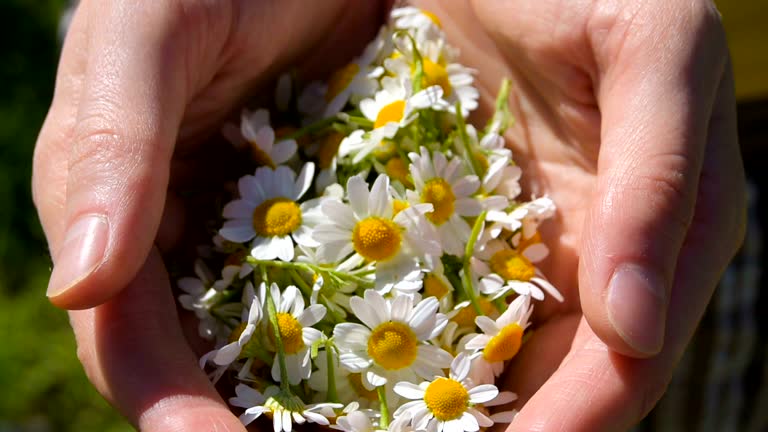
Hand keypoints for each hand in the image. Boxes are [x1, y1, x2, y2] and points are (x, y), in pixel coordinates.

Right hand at [33, 0, 388, 428]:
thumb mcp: (144, 38)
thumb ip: (108, 148)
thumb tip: (76, 285)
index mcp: (121, 218)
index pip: (132, 339)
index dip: (169, 407)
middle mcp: (191, 244)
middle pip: (211, 361)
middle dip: (253, 425)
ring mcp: (266, 239)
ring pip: (285, 344)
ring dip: (326, 404)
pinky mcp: (334, 221)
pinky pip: (353, 293)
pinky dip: (377, 335)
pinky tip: (422, 366)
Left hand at [414, 0, 745, 429]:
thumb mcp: (654, 58)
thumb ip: (658, 187)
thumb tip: (636, 328)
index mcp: (664, 236)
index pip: (626, 365)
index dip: (571, 425)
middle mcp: (598, 256)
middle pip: (557, 378)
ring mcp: (528, 243)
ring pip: (495, 351)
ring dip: (447, 405)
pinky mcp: (468, 220)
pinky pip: (441, 296)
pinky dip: (411, 340)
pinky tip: (368, 369)